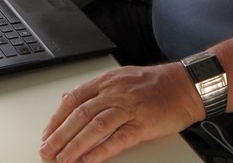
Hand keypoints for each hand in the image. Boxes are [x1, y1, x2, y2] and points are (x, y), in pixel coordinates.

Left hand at [39, 63, 203, 162]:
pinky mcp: (143, 124)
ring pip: (95, 126)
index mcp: (107, 81)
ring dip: (76, 144)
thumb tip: (69, 98)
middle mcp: (114, 92)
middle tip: (48, 150)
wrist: (185, 85)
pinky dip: (102, 150)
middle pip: (80, 114)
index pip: (74, 99)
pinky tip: (89, 160)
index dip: (57, 118)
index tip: (47, 133)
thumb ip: (95, 89)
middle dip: (61, 135)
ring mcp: (129, 108)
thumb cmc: (154, 83)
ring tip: (63, 159)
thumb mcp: (121, 78)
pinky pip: (118, 139)